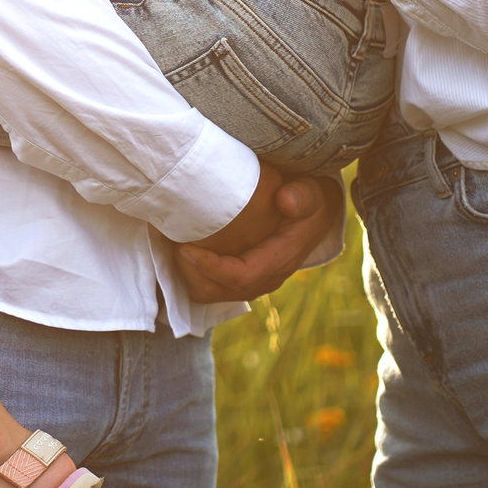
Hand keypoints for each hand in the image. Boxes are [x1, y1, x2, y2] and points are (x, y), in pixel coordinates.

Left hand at [173, 176, 343, 302]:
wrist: (313, 214)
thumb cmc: (307, 200)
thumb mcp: (310, 193)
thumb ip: (301, 196)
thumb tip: (286, 200)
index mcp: (279, 261)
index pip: (242, 277)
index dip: (211, 267)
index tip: (187, 247)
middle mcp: (265, 279)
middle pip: (219, 292)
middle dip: (191, 273)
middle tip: (174, 244)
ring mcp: (251, 281)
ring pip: (210, 293)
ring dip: (189, 275)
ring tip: (174, 246)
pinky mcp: (240, 278)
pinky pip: (210, 286)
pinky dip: (192, 273)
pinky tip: (183, 247)